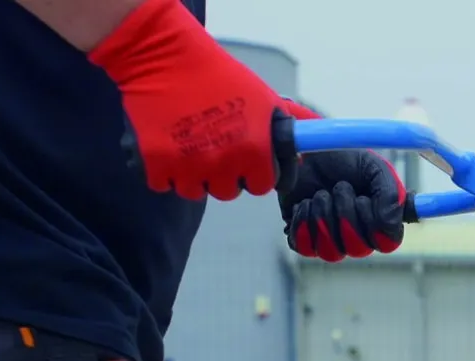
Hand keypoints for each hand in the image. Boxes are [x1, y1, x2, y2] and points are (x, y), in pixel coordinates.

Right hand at [89, 0, 297, 199]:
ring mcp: (189, 165)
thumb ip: (294, 123)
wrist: (165, 56)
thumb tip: (318, 137)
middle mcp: (224, 163)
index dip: (257, 172)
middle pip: (229, 191)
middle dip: (225, 174)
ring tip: (191, 144)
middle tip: (216, 146)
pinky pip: (163, 184)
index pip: (264, 186)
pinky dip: (163, 171)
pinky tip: (168, 146)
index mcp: (255, 151)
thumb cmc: (220, 76)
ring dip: (193, 175)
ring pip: (195, 191)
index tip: (248, 160)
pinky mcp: (156, 162)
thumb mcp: (264, 99)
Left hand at [279, 148, 407, 261]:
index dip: (374, 224)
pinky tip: (305, 203)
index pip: (386, 244)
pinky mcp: (305, 239)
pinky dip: (303, 224)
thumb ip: (392, 195)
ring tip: (320, 194)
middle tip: (340, 188)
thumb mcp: (375, 168)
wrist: (306, 150)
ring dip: (323, 218)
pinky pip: (306, 248)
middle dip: (345, 214)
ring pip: (331, 252)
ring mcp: (331, 241)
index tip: (363, 198)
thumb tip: (388, 225)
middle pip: (357, 249)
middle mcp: (358, 237)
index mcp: (380, 222)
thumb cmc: (344, 160)